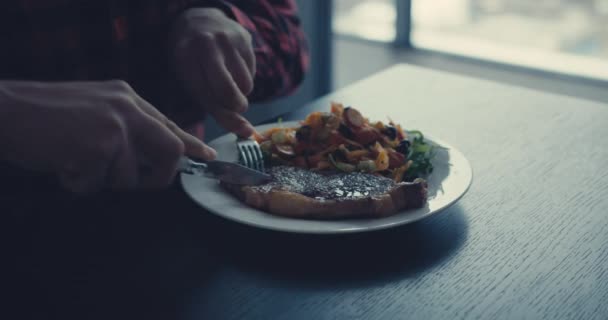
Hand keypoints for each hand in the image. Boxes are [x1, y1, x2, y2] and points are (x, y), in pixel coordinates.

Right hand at [0, 80, 216, 192]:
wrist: (5, 110)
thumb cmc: (44, 114)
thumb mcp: (95, 107)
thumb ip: (127, 125)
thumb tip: (156, 151)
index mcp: (128, 97)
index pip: (170, 125)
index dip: (190, 145)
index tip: (207, 157)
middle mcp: (127, 109)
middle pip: (170, 152)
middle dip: (157, 177)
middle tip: (133, 180)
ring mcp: (114, 127)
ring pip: (129, 178)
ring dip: (100, 180)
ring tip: (74, 159)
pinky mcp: (98, 148)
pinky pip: (97, 185)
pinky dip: (77, 184)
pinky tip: (61, 163)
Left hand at [172, 7, 255, 137]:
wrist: (201, 22)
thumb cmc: (194, 63)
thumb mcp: (192, 82)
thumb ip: (216, 108)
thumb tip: (248, 131)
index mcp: (185, 58)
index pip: (207, 97)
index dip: (224, 116)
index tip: (240, 128)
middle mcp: (206, 46)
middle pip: (229, 92)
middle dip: (236, 107)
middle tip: (234, 106)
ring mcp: (227, 41)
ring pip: (246, 85)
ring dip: (242, 93)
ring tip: (229, 83)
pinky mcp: (245, 40)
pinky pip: (253, 74)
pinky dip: (246, 79)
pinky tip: (234, 69)